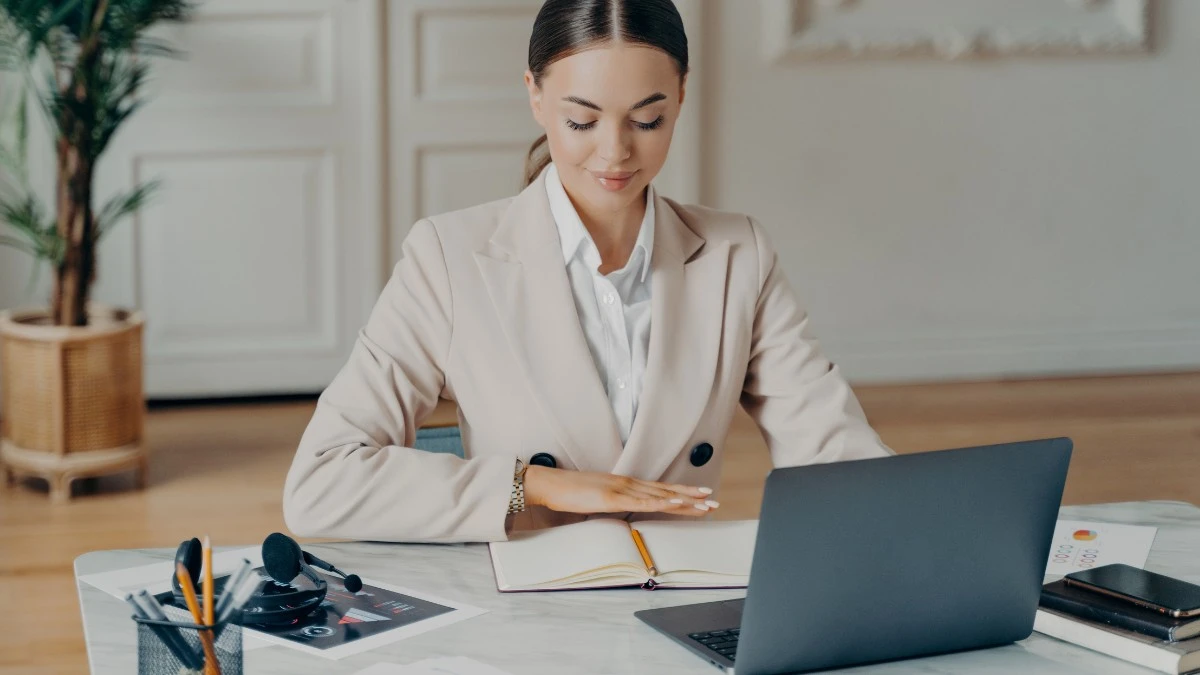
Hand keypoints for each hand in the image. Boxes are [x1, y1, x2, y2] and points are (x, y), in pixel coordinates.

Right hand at [522, 466, 718, 515]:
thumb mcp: (597, 499)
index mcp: (625, 484)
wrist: (550, 484)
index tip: (701, 497)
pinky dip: (661, 503)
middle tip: (715, 501)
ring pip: (660, 496)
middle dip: (692, 498)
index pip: (660, 490)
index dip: (682, 494)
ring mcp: (622, 489)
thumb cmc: (570, 493)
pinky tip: (676, 504)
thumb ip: (613, 503)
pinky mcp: (612, 497)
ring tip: (706, 505)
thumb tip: (624, 512)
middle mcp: (628, 483)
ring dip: (685, 501)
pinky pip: (641, 502)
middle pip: (666, 492)